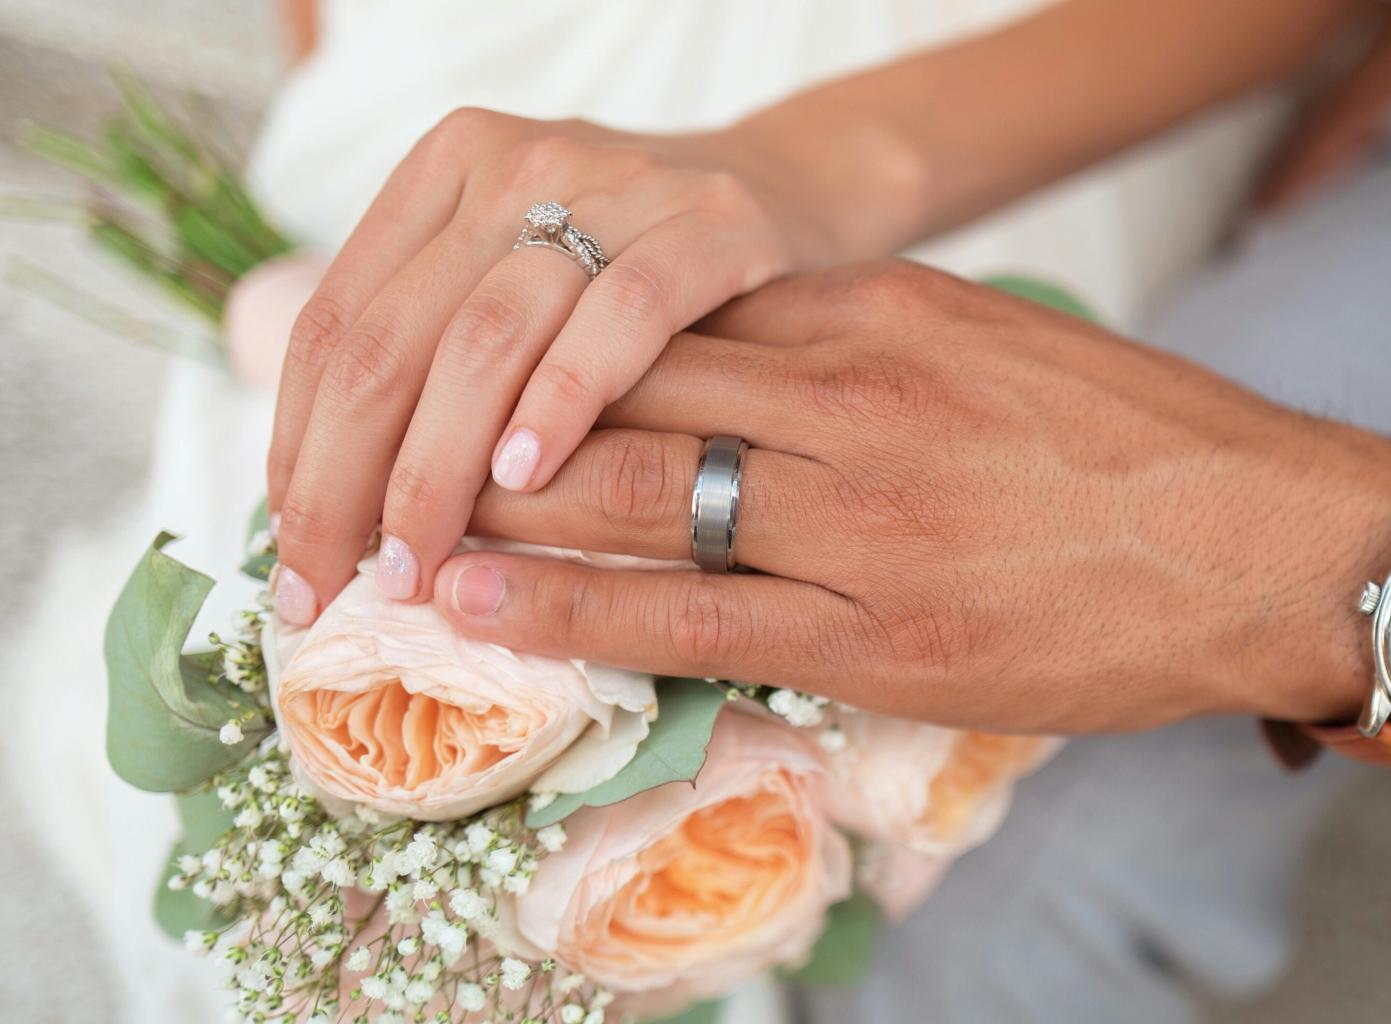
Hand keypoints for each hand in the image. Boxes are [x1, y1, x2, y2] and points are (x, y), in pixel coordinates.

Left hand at [266, 110, 860, 624]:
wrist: (801, 195)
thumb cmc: (642, 274)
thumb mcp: (525, 283)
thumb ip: (438, 355)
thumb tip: (332, 510)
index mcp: (446, 173)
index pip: (333, 327)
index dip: (297, 452)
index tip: (296, 559)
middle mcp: (515, 167)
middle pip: (392, 340)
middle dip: (348, 482)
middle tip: (342, 586)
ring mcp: (614, 186)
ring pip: (485, 337)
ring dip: (437, 468)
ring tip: (418, 562)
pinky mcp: (710, 224)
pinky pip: (620, 317)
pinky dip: (562, 400)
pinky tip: (526, 477)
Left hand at [426, 261, 1390, 733]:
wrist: (1271, 544)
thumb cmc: (1146, 448)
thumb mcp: (1000, 347)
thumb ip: (872, 348)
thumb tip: (759, 362)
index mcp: (884, 314)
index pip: (677, 312)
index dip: (557, 340)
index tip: (479, 361)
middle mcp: (856, 396)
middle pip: (626, 386)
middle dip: (495, 414)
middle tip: (389, 435)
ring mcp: (864, 515)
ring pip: (636, 491)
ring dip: (499, 504)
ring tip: (391, 521)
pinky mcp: (881, 628)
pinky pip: (690, 613)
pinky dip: (567, 606)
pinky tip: (477, 601)